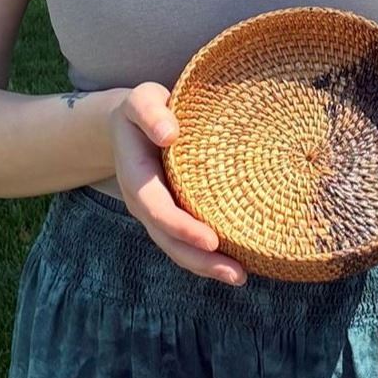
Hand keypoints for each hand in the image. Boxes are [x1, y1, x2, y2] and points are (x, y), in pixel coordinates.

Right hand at [109, 83, 244, 286]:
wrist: (137, 120)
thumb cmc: (146, 108)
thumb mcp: (141, 100)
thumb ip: (150, 112)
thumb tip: (169, 133)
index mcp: (138, 179)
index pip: (159, 211)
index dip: (183, 229)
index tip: (211, 241)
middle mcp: (147, 204)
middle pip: (170, 241)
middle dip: (201, 261)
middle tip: (238, 275)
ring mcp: (160, 213)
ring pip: (179, 249)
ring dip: (207, 267)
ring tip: (241, 277)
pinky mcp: (176, 214)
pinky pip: (188, 241)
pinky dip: (209, 256)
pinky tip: (238, 262)